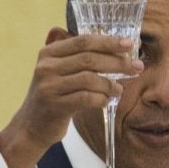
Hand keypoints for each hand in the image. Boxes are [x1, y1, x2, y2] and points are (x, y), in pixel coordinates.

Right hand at [0, 27, 143, 167]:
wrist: (31, 126)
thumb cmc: (55, 96)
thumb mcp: (60, 72)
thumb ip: (80, 59)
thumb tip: (119, 51)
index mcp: (50, 52)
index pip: (84, 41)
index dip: (109, 41)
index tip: (130, 44)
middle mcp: (46, 66)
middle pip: (89, 58)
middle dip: (117, 62)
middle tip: (136, 67)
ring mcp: (49, 86)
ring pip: (89, 78)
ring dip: (110, 84)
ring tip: (119, 89)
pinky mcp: (54, 105)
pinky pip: (86, 98)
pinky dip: (101, 99)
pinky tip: (107, 101)